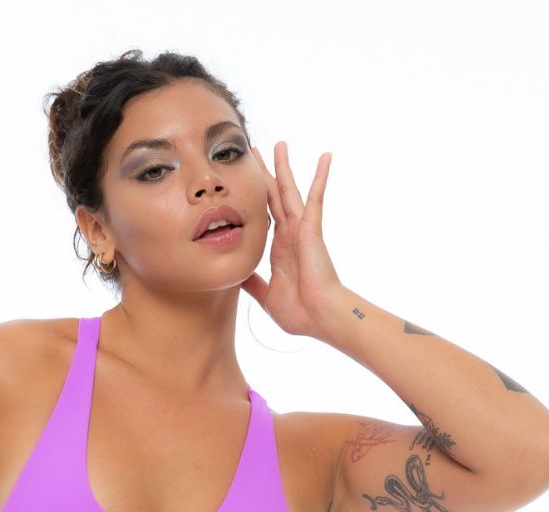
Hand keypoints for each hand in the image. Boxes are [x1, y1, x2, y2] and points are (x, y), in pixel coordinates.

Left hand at [242, 141, 343, 336]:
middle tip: (253, 152)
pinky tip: (325, 156)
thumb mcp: (266, 296)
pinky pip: (316, 198)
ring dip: (284, 167)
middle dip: (263, 174)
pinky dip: (320, 177)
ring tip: (279, 143)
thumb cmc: (299, 312)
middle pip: (272, 197)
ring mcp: (301, 230)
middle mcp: (289, 235)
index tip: (243, 183)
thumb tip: (236, 276)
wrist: (320, 317)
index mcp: (278, 250)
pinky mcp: (312, 229)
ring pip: (289, 190)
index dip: (253, 199)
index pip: (263, 217)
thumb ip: (253, 284)